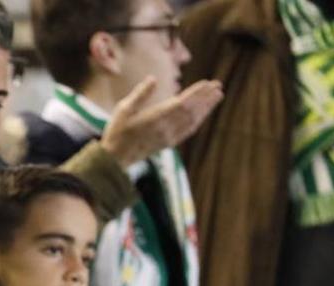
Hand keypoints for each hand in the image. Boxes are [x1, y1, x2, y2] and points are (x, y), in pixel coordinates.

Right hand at [101, 77, 223, 166]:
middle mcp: (164, 128)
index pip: (181, 103)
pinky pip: (188, 130)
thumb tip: (153, 78)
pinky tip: (203, 114)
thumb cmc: (117, 132)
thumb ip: (140, 94)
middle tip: (218, 85)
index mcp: (154, 118)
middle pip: (191, 110)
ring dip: (206, 108)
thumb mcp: (123, 109)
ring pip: (193, 121)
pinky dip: (198, 120)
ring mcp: (168, 137)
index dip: (197, 93)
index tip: (208, 83)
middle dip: (206, 97)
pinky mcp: (168, 143)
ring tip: (217, 96)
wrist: (115, 159)